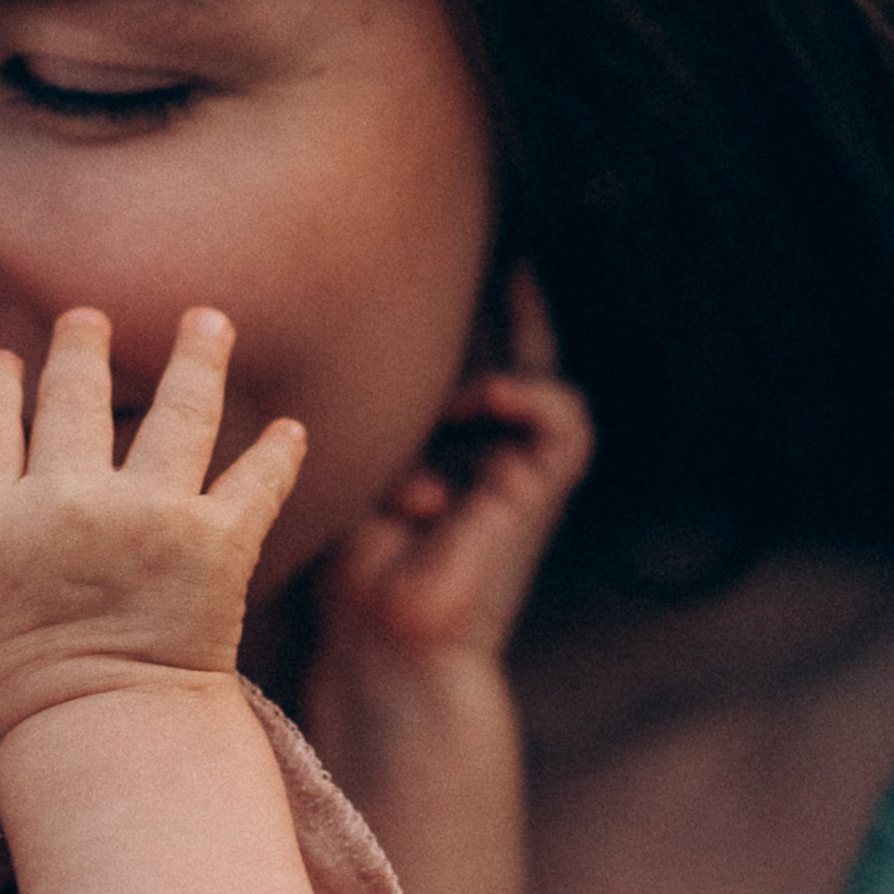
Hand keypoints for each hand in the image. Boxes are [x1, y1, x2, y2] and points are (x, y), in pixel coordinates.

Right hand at [0, 306, 307, 740]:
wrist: (107, 732)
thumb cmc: (13, 691)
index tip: (7, 364)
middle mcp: (65, 499)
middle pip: (74, 395)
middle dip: (81, 347)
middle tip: (88, 322)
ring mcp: (148, 513)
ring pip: (179, 410)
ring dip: (195, 358)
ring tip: (206, 322)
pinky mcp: (217, 539)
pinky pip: (255, 480)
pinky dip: (276, 454)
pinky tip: (290, 429)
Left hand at [321, 273, 590, 689]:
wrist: (383, 644)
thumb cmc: (351, 569)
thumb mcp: (347, 469)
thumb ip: (358, 414)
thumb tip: (330, 337)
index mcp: (444, 448)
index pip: (463, 363)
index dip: (464, 316)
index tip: (432, 257)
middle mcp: (488, 454)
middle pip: (516, 355)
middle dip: (509, 304)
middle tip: (503, 249)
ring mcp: (519, 472)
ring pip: (543, 381)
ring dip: (501, 361)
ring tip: (459, 375)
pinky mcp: (540, 494)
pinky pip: (562, 420)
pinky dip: (529, 395)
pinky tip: (486, 395)